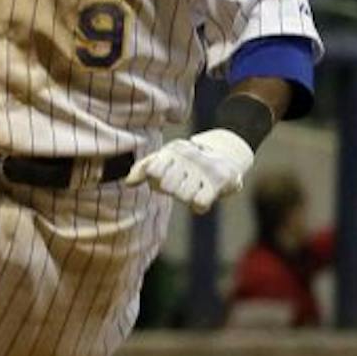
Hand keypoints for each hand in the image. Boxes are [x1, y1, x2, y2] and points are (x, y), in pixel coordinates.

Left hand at [125, 128, 254, 213]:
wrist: (228, 155)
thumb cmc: (187, 162)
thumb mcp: (166, 159)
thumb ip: (144, 168)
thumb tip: (128, 183)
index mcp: (173, 150)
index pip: (153, 170)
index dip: (154, 178)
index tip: (161, 176)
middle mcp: (188, 156)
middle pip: (166, 186)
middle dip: (169, 189)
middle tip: (180, 183)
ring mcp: (204, 167)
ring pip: (182, 195)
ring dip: (185, 197)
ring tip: (192, 188)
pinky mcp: (219, 180)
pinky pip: (199, 203)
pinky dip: (199, 205)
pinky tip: (201, 197)